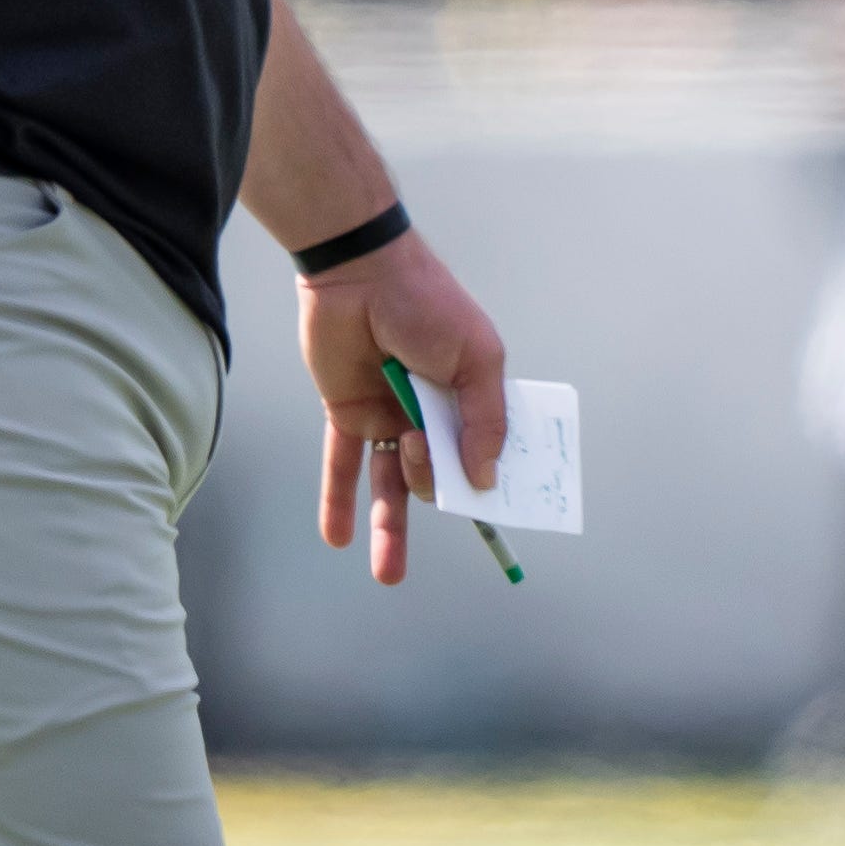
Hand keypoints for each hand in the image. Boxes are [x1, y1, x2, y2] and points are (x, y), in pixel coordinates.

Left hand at [294, 229, 504, 585]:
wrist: (359, 271)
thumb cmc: (427, 303)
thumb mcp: (474, 358)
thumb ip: (484, 420)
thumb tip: (485, 480)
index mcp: (472, 395)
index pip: (489, 451)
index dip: (495, 484)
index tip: (506, 517)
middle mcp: (433, 412)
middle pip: (439, 473)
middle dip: (434, 484)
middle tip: (419, 453)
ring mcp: (391, 414)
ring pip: (390, 483)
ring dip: (389, 529)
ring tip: (388, 574)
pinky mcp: (348, 413)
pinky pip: (343, 464)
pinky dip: (339, 500)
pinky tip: (338, 539)